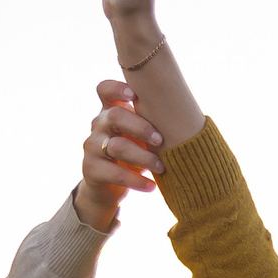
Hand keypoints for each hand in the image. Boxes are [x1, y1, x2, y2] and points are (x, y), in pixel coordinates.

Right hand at [73, 79, 164, 230]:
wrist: (108, 188)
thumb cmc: (131, 155)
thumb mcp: (138, 136)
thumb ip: (151, 122)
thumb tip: (186, 116)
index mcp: (110, 111)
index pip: (104, 90)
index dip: (116, 88)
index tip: (134, 95)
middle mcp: (98, 125)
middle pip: (115, 116)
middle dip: (142, 127)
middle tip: (160, 140)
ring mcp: (92, 147)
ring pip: (117, 146)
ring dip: (144, 157)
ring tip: (161, 167)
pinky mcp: (91, 169)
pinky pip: (115, 173)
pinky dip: (137, 180)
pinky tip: (151, 186)